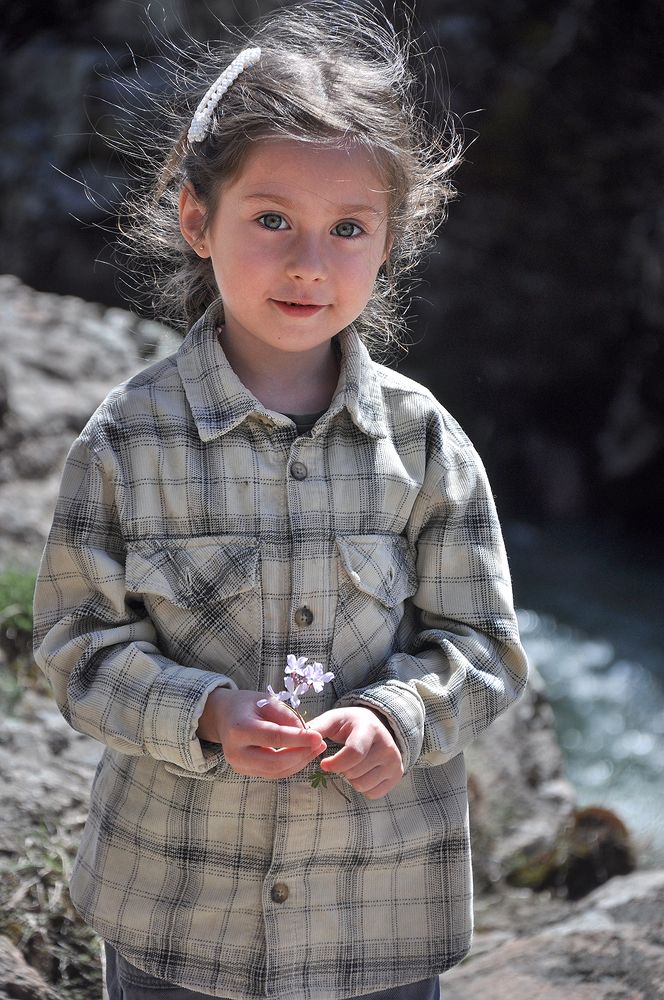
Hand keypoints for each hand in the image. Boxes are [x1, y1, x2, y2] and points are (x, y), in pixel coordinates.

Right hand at [197, 688, 325, 778]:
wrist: (224, 716)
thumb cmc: (247, 705)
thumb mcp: (266, 701)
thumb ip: (286, 716)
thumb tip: (307, 734)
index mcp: (239, 729)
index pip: (274, 738)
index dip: (298, 739)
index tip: (318, 736)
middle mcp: (236, 752)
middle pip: (275, 762)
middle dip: (301, 755)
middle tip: (320, 744)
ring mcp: (239, 766)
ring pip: (276, 771)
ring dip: (300, 762)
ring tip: (316, 748)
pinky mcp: (246, 772)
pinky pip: (273, 773)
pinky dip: (291, 765)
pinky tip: (304, 753)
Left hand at [308, 706, 403, 798]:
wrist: (376, 725)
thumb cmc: (349, 724)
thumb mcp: (333, 720)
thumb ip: (316, 728)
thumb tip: (298, 738)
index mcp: (369, 728)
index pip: (354, 753)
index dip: (336, 763)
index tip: (324, 764)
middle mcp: (387, 745)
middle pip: (355, 773)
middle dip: (342, 769)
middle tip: (342, 759)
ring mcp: (394, 761)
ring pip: (363, 785)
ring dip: (352, 779)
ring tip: (353, 765)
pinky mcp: (397, 774)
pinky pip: (373, 794)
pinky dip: (364, 787)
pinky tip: (364, 772)